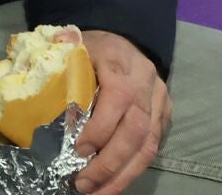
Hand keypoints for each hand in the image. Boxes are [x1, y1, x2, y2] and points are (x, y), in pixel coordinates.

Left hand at [73, 29, 171, 194]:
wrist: (125, 42)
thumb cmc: (93, 47)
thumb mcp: (76, 41)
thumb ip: (64, 44)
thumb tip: (57, 43)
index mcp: (120, 62)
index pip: (118, 97)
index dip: (101, 126)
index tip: (79, 149)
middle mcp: (146, 83)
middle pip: (136, 130)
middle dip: (110, 162)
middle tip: (83, 184)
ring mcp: (159, 102)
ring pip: (148, 145)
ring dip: (123, 175)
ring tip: (98, 193)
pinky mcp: (164, 117)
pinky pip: (153, 149)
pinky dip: (133, 169)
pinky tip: (114, 185)